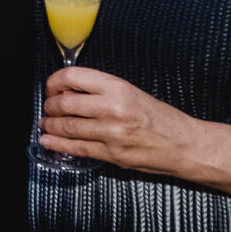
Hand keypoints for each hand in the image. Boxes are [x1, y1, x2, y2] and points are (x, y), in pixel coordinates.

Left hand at [37, 65, 200, 176]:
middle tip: (48, 107)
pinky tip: (48, 141)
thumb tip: (70, 91)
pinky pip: (76, 148)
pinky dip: (57, 145)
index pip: (73, 77)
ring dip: (50, 126)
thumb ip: (102, 91)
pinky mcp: (111, 154)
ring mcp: (111, 133)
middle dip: (49, 106)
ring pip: (66, 127)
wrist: (184, 144)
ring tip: (45, 124)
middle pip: (64, 103)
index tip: (51, 86)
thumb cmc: (162, 118)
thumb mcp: (132, 93)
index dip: (55, 81)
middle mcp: (112, 108)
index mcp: (118, 88)